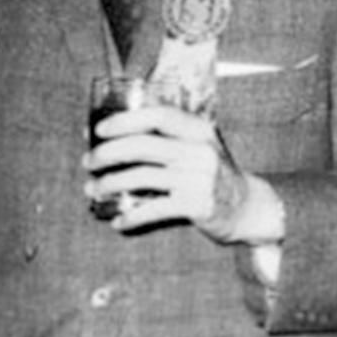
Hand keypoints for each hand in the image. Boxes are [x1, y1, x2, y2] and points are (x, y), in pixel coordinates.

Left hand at [84, 105, 281, 245]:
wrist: (246, 205)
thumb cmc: (211, 173)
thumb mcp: (199, 146)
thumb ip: (170, 137)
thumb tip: (116, 134)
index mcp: (201, 130)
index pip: (160, 116)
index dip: (126, 121)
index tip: (100, 130)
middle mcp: (201, 151)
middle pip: (144, 146)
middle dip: (108, 153)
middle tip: (89, 162)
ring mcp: (200, 178)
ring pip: (143, 177)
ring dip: (110, 184)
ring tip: (94, 190)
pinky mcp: (197, 205)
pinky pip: (153, 209)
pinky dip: (131, 216)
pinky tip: (118, 221)